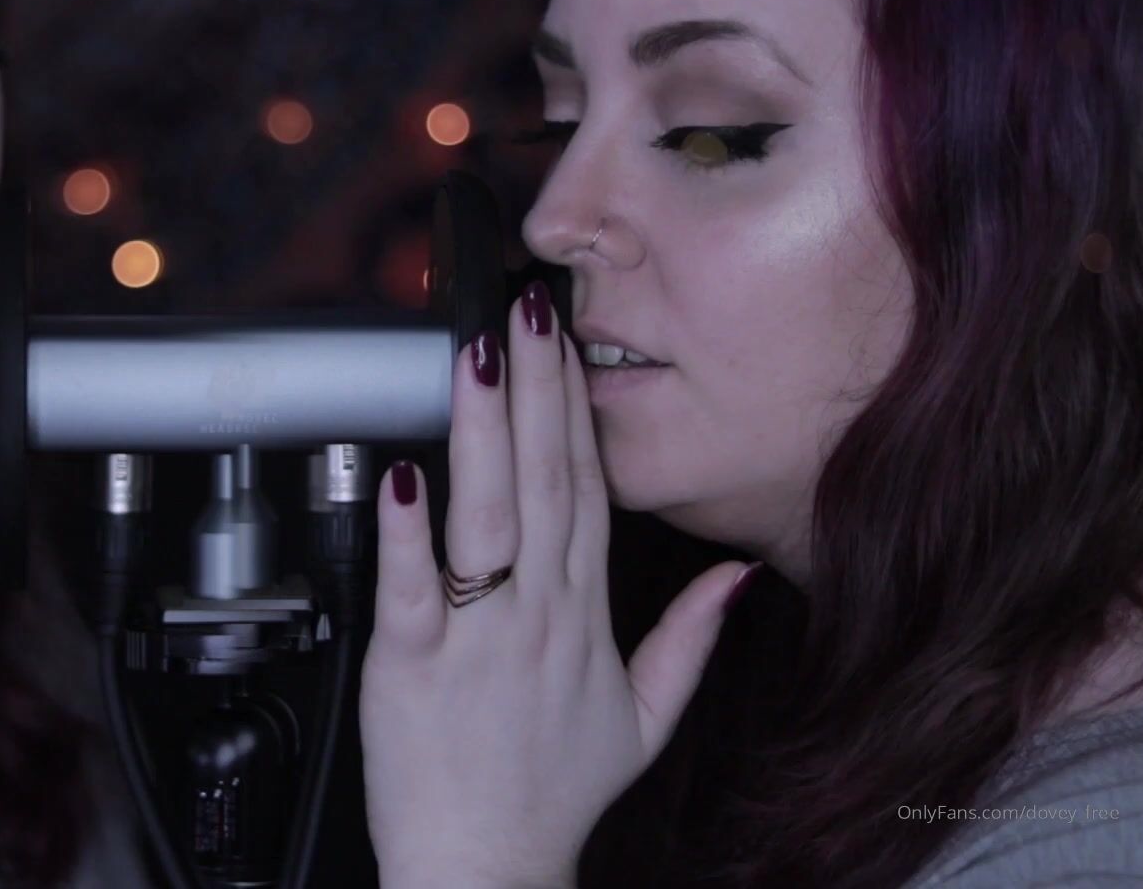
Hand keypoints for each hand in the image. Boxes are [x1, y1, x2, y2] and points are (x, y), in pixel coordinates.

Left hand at [358, 282, 756, 888]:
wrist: (487, 872)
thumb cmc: (551, 796)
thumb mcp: (646, 721)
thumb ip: (690, 640)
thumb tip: (736, 577)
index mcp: (584, 618)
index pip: (587, 490)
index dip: (575, 408)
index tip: (565, 338)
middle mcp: (538, 616)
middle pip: (544, 483)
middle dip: (535, 388)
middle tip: (525, 309)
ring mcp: (477, 637)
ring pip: (487, 517)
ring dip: (484, 432)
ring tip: (478, 359)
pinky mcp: (412, 666)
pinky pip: (413, 588)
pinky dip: (409, 533)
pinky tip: (406, 475)